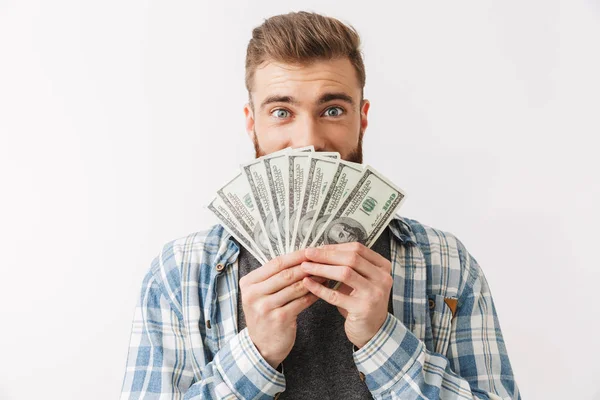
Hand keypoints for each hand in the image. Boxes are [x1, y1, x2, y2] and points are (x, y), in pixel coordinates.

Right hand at [239, 249, 327, 368]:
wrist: (260, 346)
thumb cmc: (265, 315)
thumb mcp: (261, 294)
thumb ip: (274, 277)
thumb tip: (301, 258)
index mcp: (248, 283)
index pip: (275, 263)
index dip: (296, 256)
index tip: (311, 250)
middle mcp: (253, 294)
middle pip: (285, 274)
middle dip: (307, 266)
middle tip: (323, 260)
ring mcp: (265, 307)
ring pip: (295, 287)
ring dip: (313, 279)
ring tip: (326, 274)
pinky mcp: (279, 319)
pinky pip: (301, 302)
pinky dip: (313, 294)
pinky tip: (323, 290)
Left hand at [301, 242, 392, 348]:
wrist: (374, 331)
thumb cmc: (362, 302)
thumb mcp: (361, 280)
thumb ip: (348, 265)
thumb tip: (321, 250)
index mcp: (382, 267)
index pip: (357, 249)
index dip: (335, 247)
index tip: (318, 248)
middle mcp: (382, 278)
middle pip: (351, 258)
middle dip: (327, 255)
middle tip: (308, 254)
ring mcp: (374, 294)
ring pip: (345, 273)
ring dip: (322, 268)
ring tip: (305, 267)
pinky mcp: (362, 309)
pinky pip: (336, 295)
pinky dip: (319, 288)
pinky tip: (307, 283)